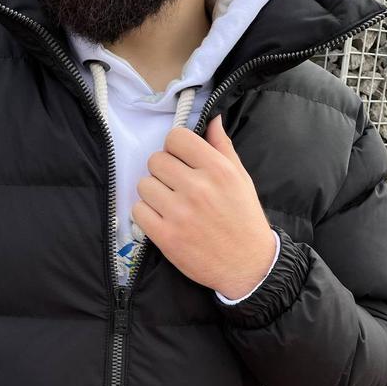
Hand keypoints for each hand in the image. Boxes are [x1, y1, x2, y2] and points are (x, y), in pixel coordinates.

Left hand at [131, 114, 276, 299]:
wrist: (248, 266)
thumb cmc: (244, 220)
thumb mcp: (241, 179)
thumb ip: (222, 147)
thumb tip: (211, 119)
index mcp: (218, 169)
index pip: (176, 138)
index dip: (174, 148)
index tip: (180, 160)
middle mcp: (198, 188)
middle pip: (156, 160)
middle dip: (163, 171)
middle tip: (174, 185)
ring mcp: (180, 213)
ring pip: (144, 185)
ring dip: (153, 193)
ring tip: (169, 204)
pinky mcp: (166, 236)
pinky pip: (138, 210)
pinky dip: (146, 214)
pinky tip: (162, 219)